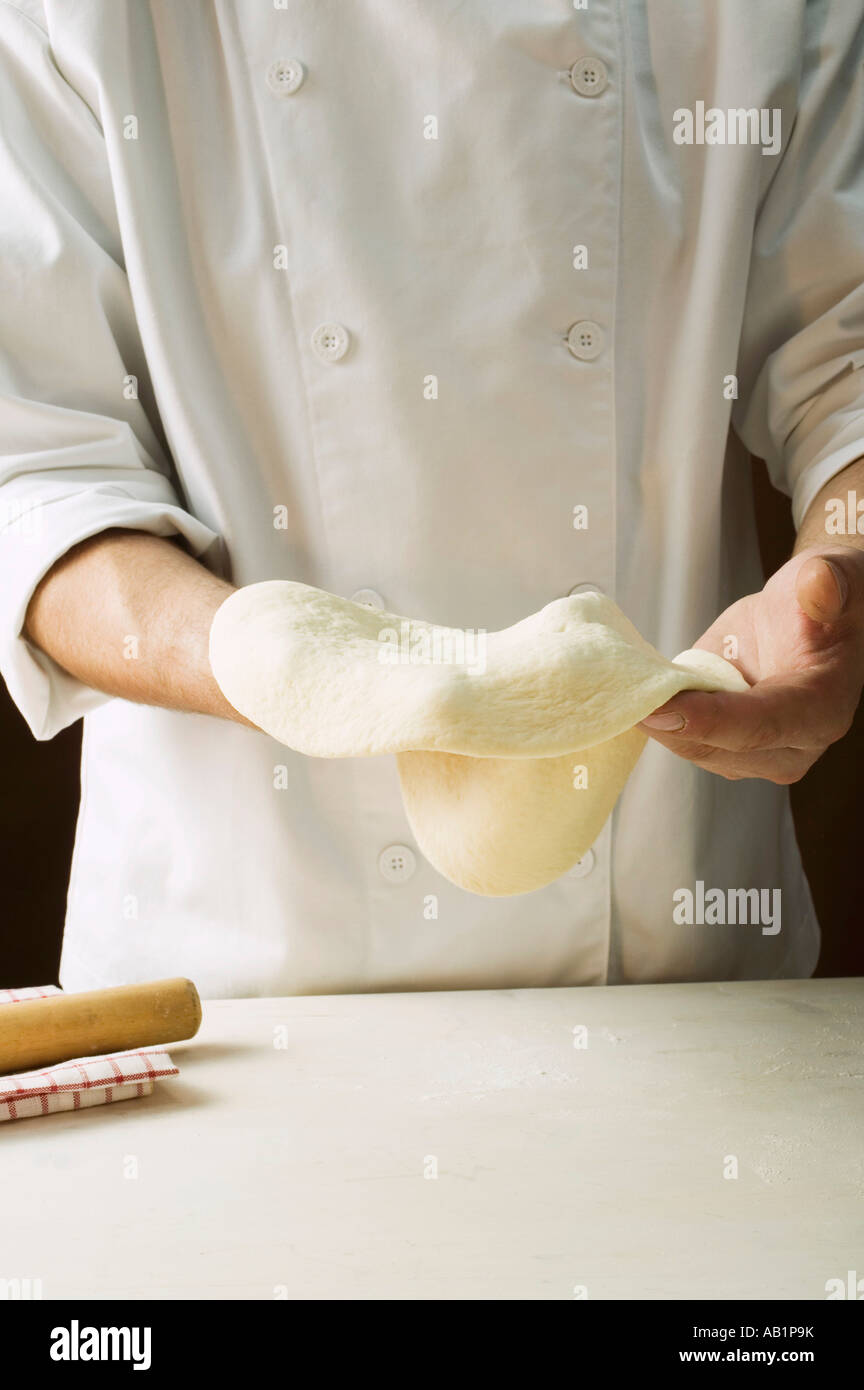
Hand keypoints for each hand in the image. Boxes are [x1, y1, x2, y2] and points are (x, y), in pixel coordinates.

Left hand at [639, 545, 863, 783]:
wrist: (808, 616)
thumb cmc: (823, 599)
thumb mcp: (831, 577)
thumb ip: (828, 583)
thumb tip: (819, 584)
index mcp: (822, 709)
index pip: (763, 724)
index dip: (709, 720)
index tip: (658, 710)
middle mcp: (793, 744)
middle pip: (722, 749)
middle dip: (670, 727)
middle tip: (622, 698)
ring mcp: (756, 753)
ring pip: (694, 748)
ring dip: (657, 724)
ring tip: (621, 692)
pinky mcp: (725, 746)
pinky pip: (682, 738)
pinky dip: (655, 718)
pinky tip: (629, 694)